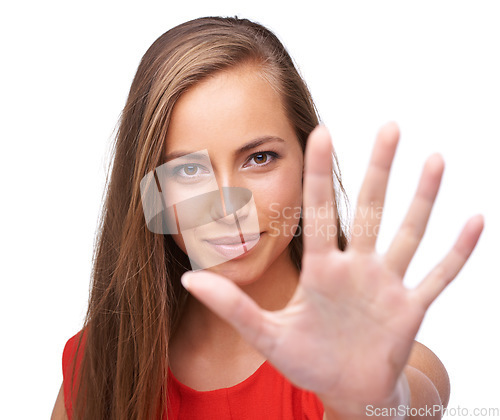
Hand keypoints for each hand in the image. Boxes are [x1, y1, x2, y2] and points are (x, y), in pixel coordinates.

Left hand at [180, 122, 483, 413]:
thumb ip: (230, 305)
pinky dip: (457, 252)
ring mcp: (386, 287)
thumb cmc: (306, 359)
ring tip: (435, 159)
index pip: (318, 211)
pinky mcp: (409, 310)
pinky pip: (438, 277)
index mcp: (320, 270)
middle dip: (379, 170)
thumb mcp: (265, 333)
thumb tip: (187, 277)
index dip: (318, 173)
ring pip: (407, 233)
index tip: (320, 132)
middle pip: (368, 210)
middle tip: (390, 126)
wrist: (343, 388)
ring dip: (423, 199)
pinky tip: (476, 219)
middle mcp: (355, 268)